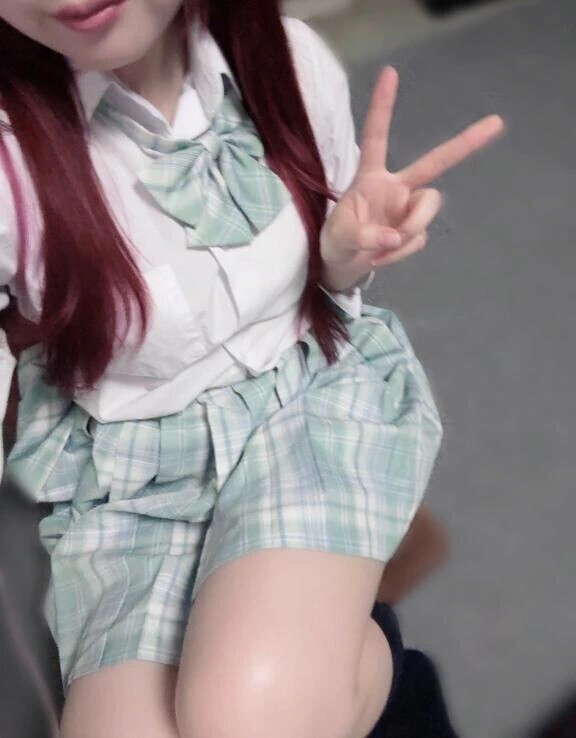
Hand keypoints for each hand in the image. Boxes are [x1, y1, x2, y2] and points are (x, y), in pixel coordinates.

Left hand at [320, 66, 505, 288]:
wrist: (341, 266)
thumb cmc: (336, 241)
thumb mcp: (340, 237)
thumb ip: (365, 235)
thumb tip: (395, 237)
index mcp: (371, 177)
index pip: (377, 137)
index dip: (382, 107)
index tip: (390, 72)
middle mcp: (396, 187)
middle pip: (435, 162)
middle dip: (465, 144)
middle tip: (497, 122)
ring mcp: (408, 208)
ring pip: (428, 208)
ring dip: (410, 228)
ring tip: (382, 247)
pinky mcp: (413, 231)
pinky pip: (417, 239)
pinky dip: (399, 253)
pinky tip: (382, 256)